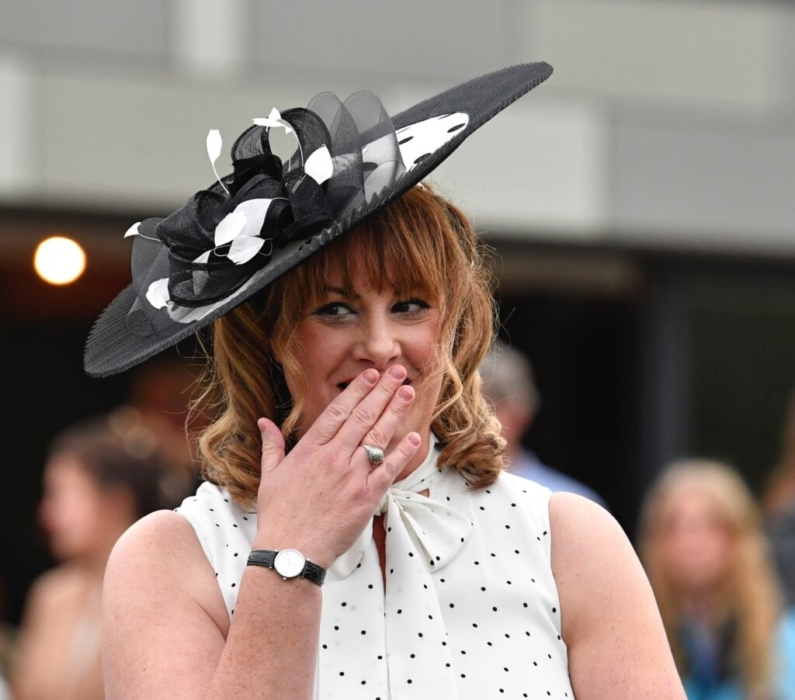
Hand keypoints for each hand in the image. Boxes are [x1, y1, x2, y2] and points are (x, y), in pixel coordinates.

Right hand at [253, 365, 420, 567]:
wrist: (291, 552)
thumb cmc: (279, 515)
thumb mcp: (269, 476)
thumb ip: (271, 445)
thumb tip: (263, 421)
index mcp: (309, 450)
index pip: (337, 412)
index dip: (357, 391)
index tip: (371, 374)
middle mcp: (332, 459)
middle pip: (362, 417)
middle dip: (382, 392)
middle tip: (398, 372)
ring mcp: (351, 477)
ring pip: (377, 438)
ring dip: (395, 412)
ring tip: (408, 392)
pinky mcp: (366, 498)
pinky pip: (388, 470)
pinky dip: (402, 452)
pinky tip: (414, 436)